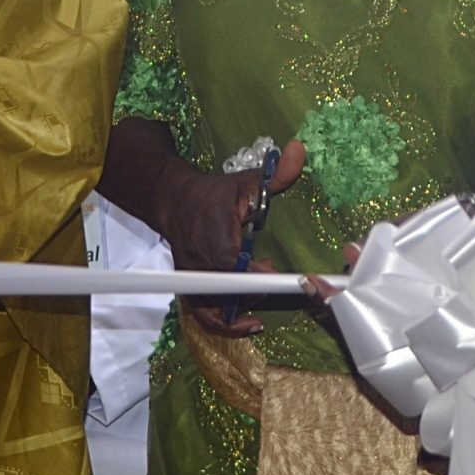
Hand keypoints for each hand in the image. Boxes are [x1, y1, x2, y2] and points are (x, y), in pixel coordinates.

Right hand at [162, 140, 305, 337]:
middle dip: (252, 295)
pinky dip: (222, 324)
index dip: (255, 276)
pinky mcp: (189, 287)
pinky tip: (245, 323)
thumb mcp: (247, 181)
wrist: (174, 201)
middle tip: (276, 286)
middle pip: (227, 293)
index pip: (234, 263)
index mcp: (217, 237)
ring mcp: (193, 278)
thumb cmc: (213, 194)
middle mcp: (202, 262)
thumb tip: (300, 150)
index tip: (275, 276)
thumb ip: (278, 173)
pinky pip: (203, 315)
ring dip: (235, 319)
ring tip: (258, 320)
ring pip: (212, 310)